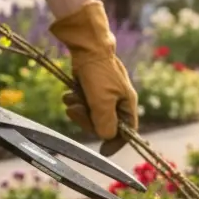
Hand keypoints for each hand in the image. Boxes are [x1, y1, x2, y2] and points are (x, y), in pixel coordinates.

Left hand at [49, 1, 138, 154]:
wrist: (87, 45)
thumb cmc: (99, 72)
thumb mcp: (102, 101)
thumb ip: (106, 123)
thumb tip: (107, 138)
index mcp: (127, 105)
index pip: (127, 133)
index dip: (116, 144)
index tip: (103, 152)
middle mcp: (118, 102)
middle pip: (104, 125)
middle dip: (87, 120)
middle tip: (75, 110)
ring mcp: (105, 95)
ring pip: (91, 114)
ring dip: (78, 109)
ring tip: (71, 97)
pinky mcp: (93, 89)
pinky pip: (83, 103)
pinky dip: (75, 100)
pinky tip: (70, 92)